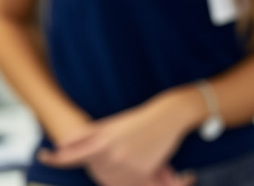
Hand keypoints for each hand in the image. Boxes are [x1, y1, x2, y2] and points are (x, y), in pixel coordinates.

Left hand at [38, 95, 194, 185]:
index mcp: (101, 143)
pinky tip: (157, 178)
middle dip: (103, 167)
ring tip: (133, 157)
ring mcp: (127, 166)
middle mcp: (112, 156)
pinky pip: (132, 184)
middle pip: (97, 173)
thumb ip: (87, 136)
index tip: (44, 156)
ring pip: (113, 181)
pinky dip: (134, 180)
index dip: (55, 159)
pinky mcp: (143, 172)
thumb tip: (63, 144)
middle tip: (120, 151)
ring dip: (118, 175)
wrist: (168, 115)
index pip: (72, 155)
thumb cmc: (140, 119)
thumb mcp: (111, 125)